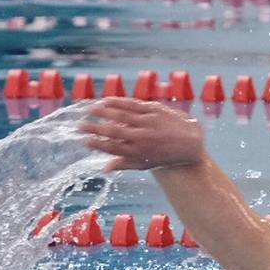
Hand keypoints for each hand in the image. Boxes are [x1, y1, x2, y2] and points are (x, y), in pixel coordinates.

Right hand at [78, 97, 205, 171]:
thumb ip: (124, 164)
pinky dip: (118, 102)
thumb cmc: (165, 156)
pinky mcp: (154, 110)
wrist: (191, 144)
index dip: (97, 144)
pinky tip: (106, 101)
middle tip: (78, 126)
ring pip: (121, 115)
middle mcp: (142, 137)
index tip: (84, 141)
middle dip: (94, 128)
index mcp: (139, 153)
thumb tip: (103, 168)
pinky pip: (133, 104)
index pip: (113, 148)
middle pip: (113, 131)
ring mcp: (148, 122)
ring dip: (103, 111)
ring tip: (88, 110)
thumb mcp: (145, 164)